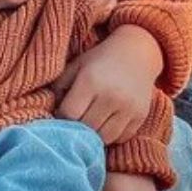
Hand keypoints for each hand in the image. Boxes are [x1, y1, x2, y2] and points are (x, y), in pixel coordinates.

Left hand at [54, 25, 163, 143]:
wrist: (137, 52)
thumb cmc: (100, 60)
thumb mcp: (76, 66)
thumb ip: (60, 87)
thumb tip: (50, 113)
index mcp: (90, 81)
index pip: (69, 114)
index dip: (62, 117)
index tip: (62, 113)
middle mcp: (111, 96)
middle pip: (86, 128)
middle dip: (77, 128)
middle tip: (75, 121)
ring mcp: (128, 107)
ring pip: (104, 138)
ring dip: (94, 135)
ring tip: (91, 123)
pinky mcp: (141, 115)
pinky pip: (121, 138)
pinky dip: (112, 135)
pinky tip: (107, 122)